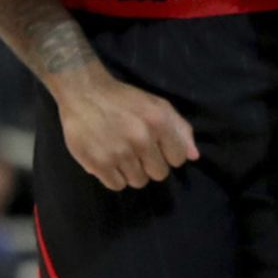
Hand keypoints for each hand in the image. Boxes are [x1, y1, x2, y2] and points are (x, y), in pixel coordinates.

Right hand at [52, 67, 197, 191]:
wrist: (83, 92)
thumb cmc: (124, 99)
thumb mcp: (157, 105)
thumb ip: (180, 129)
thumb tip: (194, 156)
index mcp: (159, 121)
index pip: (178, 159)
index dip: (167, 155)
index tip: (155, 147)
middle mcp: (141, 138)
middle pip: (159, 174)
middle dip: (150, 165)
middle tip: (136, 151)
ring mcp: (119, 152)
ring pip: (138, 181)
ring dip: (131, 171)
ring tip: (120, 154)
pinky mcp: (99, 163)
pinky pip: (117, 185)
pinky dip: (113, 176)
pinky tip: (108, 159)